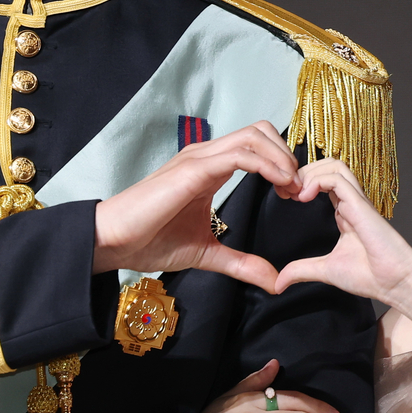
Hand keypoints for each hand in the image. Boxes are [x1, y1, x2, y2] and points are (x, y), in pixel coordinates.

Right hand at [93, 122, 300, 292]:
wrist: (113, 242)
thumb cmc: (149, 241)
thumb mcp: (207, 253)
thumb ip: (240, 263)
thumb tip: (273, 280)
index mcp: (209, 168)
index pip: (255, 145)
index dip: (281, 164)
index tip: (294, 194)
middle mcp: (205, 156)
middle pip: (260, 132)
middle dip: (286, 155)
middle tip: (298, 188)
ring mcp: (198, 158)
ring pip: (253, 136)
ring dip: (281, 158)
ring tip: (293, 186)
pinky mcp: (193, 169)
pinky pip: (239, 154)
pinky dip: (266, 164)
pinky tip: (279, 184)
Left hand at [277, 160, 411, 307]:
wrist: (395, 284)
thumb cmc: (371, 276)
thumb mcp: (326, 270)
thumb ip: (302, 271)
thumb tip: (278, 283)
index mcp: (344, 213)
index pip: (322, 181)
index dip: (300, 182)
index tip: (284, 196)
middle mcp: (351, 203)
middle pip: (327, 166)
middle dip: (302, 171)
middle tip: (285, 190)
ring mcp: (357, 202)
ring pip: (335, 165)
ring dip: (310, 172)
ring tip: (295, 191)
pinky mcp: (361, 206)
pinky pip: (338, 179)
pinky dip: (317, 181)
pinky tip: (305, 197)